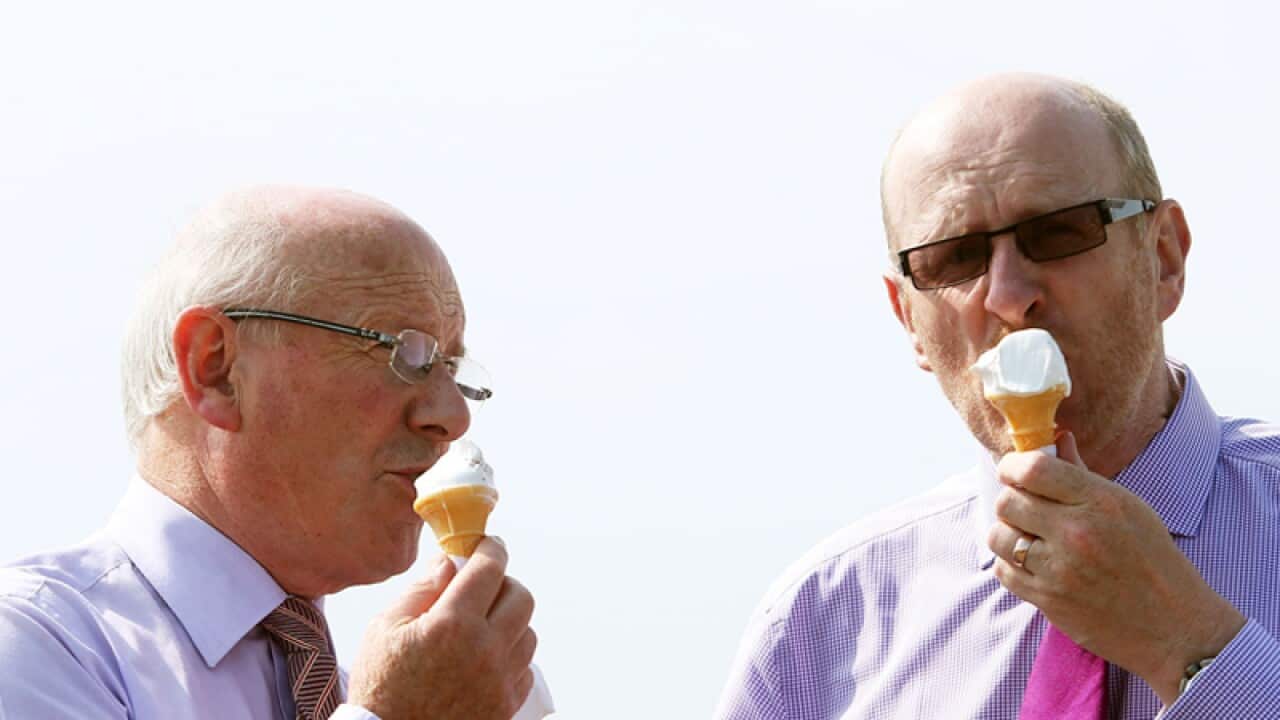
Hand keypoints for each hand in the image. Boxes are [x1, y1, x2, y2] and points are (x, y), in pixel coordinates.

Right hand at [347, 538, 537, 718]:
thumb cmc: (380, 688)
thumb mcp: (384, 629)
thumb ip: (421, 589)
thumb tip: (448, 560)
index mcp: (452, 624)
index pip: (489, 569)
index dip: (491, 549)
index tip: (488, 544)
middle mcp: (485, 650)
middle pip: (521, 597)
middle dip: (504, 583)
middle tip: (482, 587)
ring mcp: (500, 681)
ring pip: (528, 632)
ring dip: (510, 621)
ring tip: (481, 626)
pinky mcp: (506, 706)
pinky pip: (525, 668)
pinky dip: (512, 656)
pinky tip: (485, 658)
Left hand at [987, 432, 1243, 704]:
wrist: (1176, 627)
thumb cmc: (1153, 560)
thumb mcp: (1128, 506)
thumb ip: (1082, 473)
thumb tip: (1056, 437)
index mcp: (1099, 501)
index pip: (1031, 468)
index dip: (1012, 466)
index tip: (1013, 471)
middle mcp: (1077, 532)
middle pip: (1007, 501)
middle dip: (1012, 501)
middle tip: (1028, 509)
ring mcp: (1060, 569)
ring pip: (999, 536)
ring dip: (1009, 535)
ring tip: (1031, 538)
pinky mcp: (1048, 600)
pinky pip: (1003, 571)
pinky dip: (1012, 566)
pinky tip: (1034, 564)